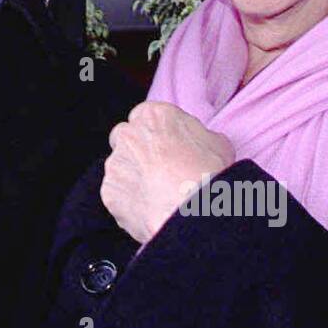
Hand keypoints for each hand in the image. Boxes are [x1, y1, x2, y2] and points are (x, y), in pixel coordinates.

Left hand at [101, 101, 233, 243]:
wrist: (193, 210)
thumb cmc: (208, 173)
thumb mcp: (218, 144)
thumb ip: (199, 137)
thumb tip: (198, 146)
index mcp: (153, 115)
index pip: (145, 117)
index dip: (155, 134)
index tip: (165, 148)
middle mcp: (128, 134)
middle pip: (125, 138)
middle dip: (136, 151)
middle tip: (158, 171)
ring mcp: (115, 164)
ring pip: (120, 168)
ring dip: (133, 178)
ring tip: (157, 196)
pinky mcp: (109, 192)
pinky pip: (117, 195)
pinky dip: (129, 202)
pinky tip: (150, 211)